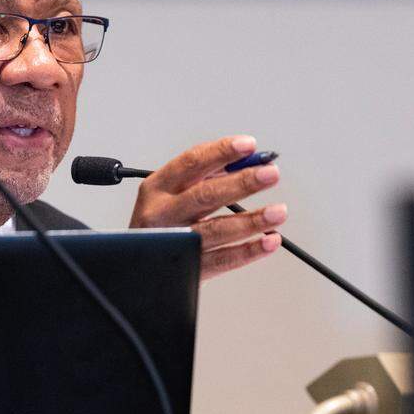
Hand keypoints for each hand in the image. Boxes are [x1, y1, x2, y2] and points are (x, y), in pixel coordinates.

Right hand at [129, 135, 286, 280]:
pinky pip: (223, 260)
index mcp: (157, 188)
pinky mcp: (186, 269)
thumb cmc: (160, 224)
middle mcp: (161, 213)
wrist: (136, 266)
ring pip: (215, 230)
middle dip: (241, 183)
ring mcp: (172, 243)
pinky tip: (269, 241)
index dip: (221, 151)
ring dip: (251, 220)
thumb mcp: (171, 193)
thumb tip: (247, 162)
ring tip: (278, 212)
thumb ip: (206, 175)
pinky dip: (249, 251)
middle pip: (204, 195)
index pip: (191, 162)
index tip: (249, 144)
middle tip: (270, 174)